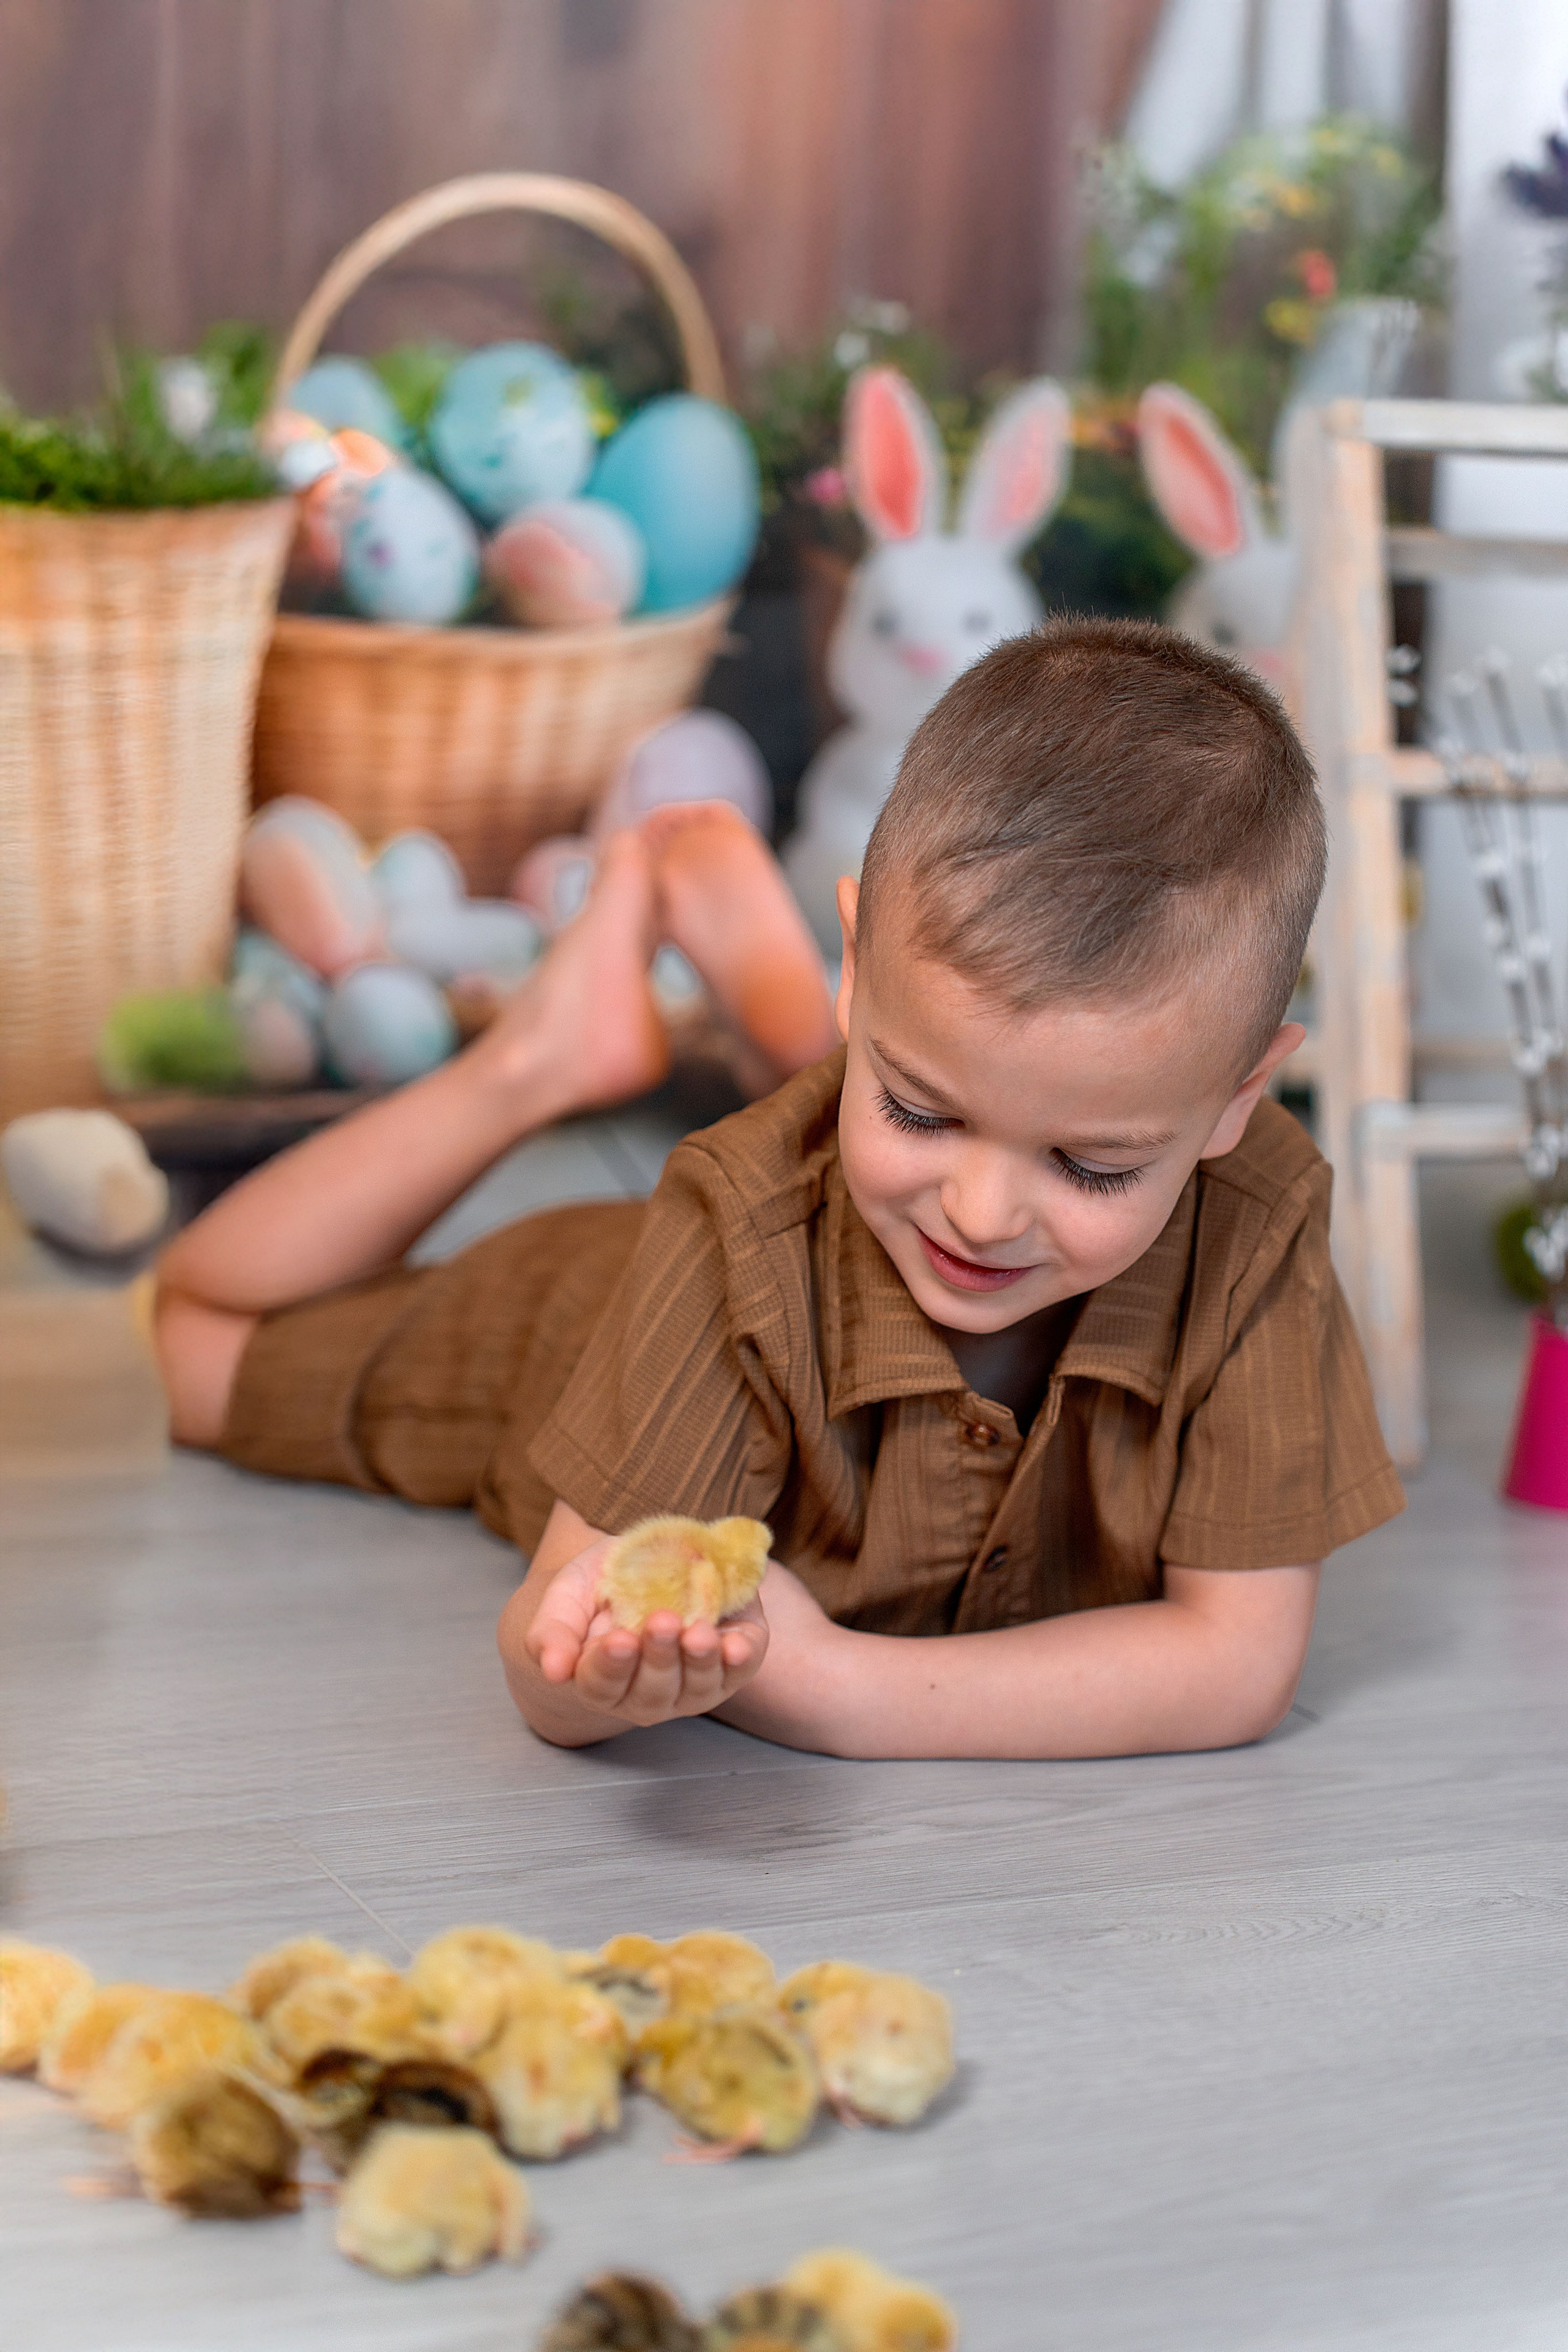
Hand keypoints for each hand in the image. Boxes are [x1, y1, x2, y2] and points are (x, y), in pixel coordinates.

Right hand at [524, 1536, 769, 1727]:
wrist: (651, 1559)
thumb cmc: (603, 1583)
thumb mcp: (568, 1596)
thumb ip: (552, 1632)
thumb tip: (554, 1671)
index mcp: (602, 1681)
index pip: (602, 1686)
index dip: (611, 1666)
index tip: (619, 1639)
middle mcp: (648, 1696)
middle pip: (652, 1693)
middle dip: (660, 1658)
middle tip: (663, 1622)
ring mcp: (693, 1686)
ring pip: (698, 1690)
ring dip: (701, 1663)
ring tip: (700, 1632)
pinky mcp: (731, 1664)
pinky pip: (740, 1673)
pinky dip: (741, 1660)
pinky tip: (736, 1644)